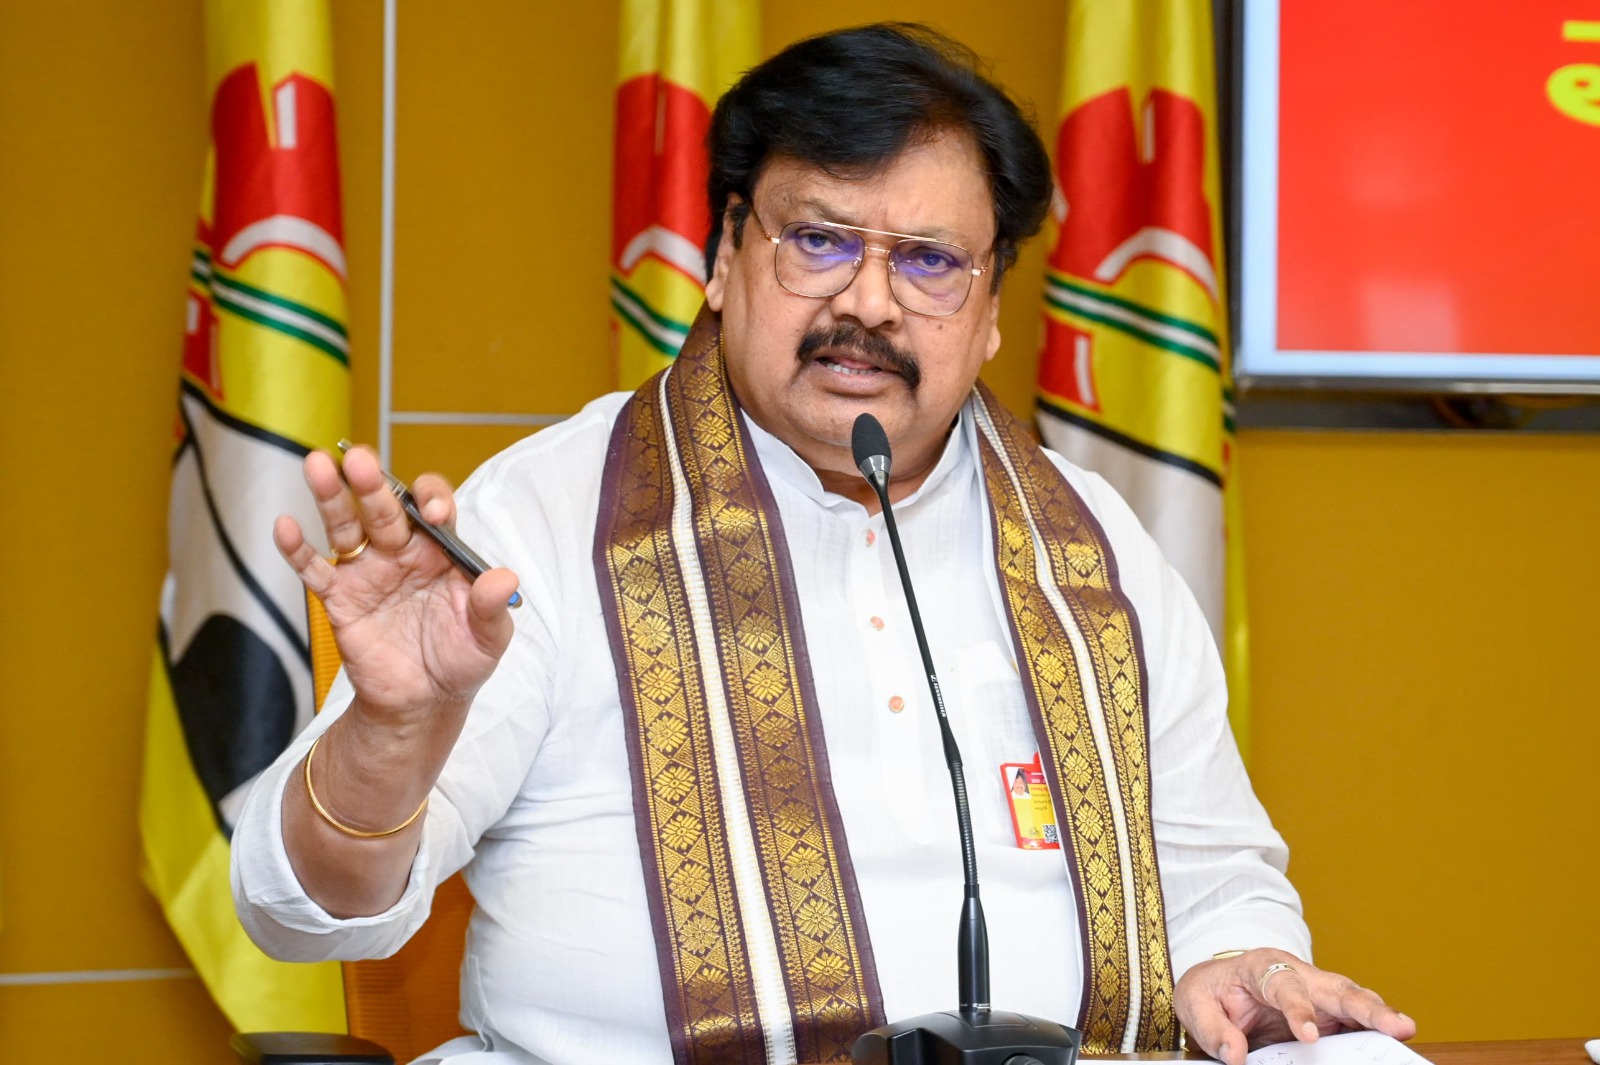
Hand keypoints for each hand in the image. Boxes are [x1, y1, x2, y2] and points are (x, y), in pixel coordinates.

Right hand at [274, 443, 518, 724]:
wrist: (425, 701)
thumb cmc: (461, 660)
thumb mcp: (489, 637)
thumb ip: (493, 607)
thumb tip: (505, 578)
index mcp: (441, 551)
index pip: (434, 509)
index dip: (432, 501)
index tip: (431, 512)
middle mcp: (402, 552)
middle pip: (385, 508)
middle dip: (373, 484)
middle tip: (361, 461)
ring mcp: (368, 571)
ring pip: (346, 526)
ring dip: (331, 497)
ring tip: (317, 465)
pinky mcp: (340, 598)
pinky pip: (315, 570)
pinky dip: (298, 550)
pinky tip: (285, 526)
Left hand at [1174, 949, 1415, 1064]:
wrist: (1218, 984)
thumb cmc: (1210, 991)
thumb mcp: (1194, 1004)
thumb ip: (1213, 1030)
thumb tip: (1235, 1056)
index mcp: (1261, 965)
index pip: (1284, 985)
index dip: (1298, 1009)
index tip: (1308, 1036)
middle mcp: (1296, 973)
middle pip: (1334, 987)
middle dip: (1365, 1006)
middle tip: (1396, 1025)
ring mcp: (1317, 992)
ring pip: (1353, 999)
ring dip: (1380, 1016)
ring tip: (1405, 1031)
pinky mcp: (1329, 1013)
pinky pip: (1354, 1020)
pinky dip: (1375, 1029)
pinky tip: (1393, 1041)